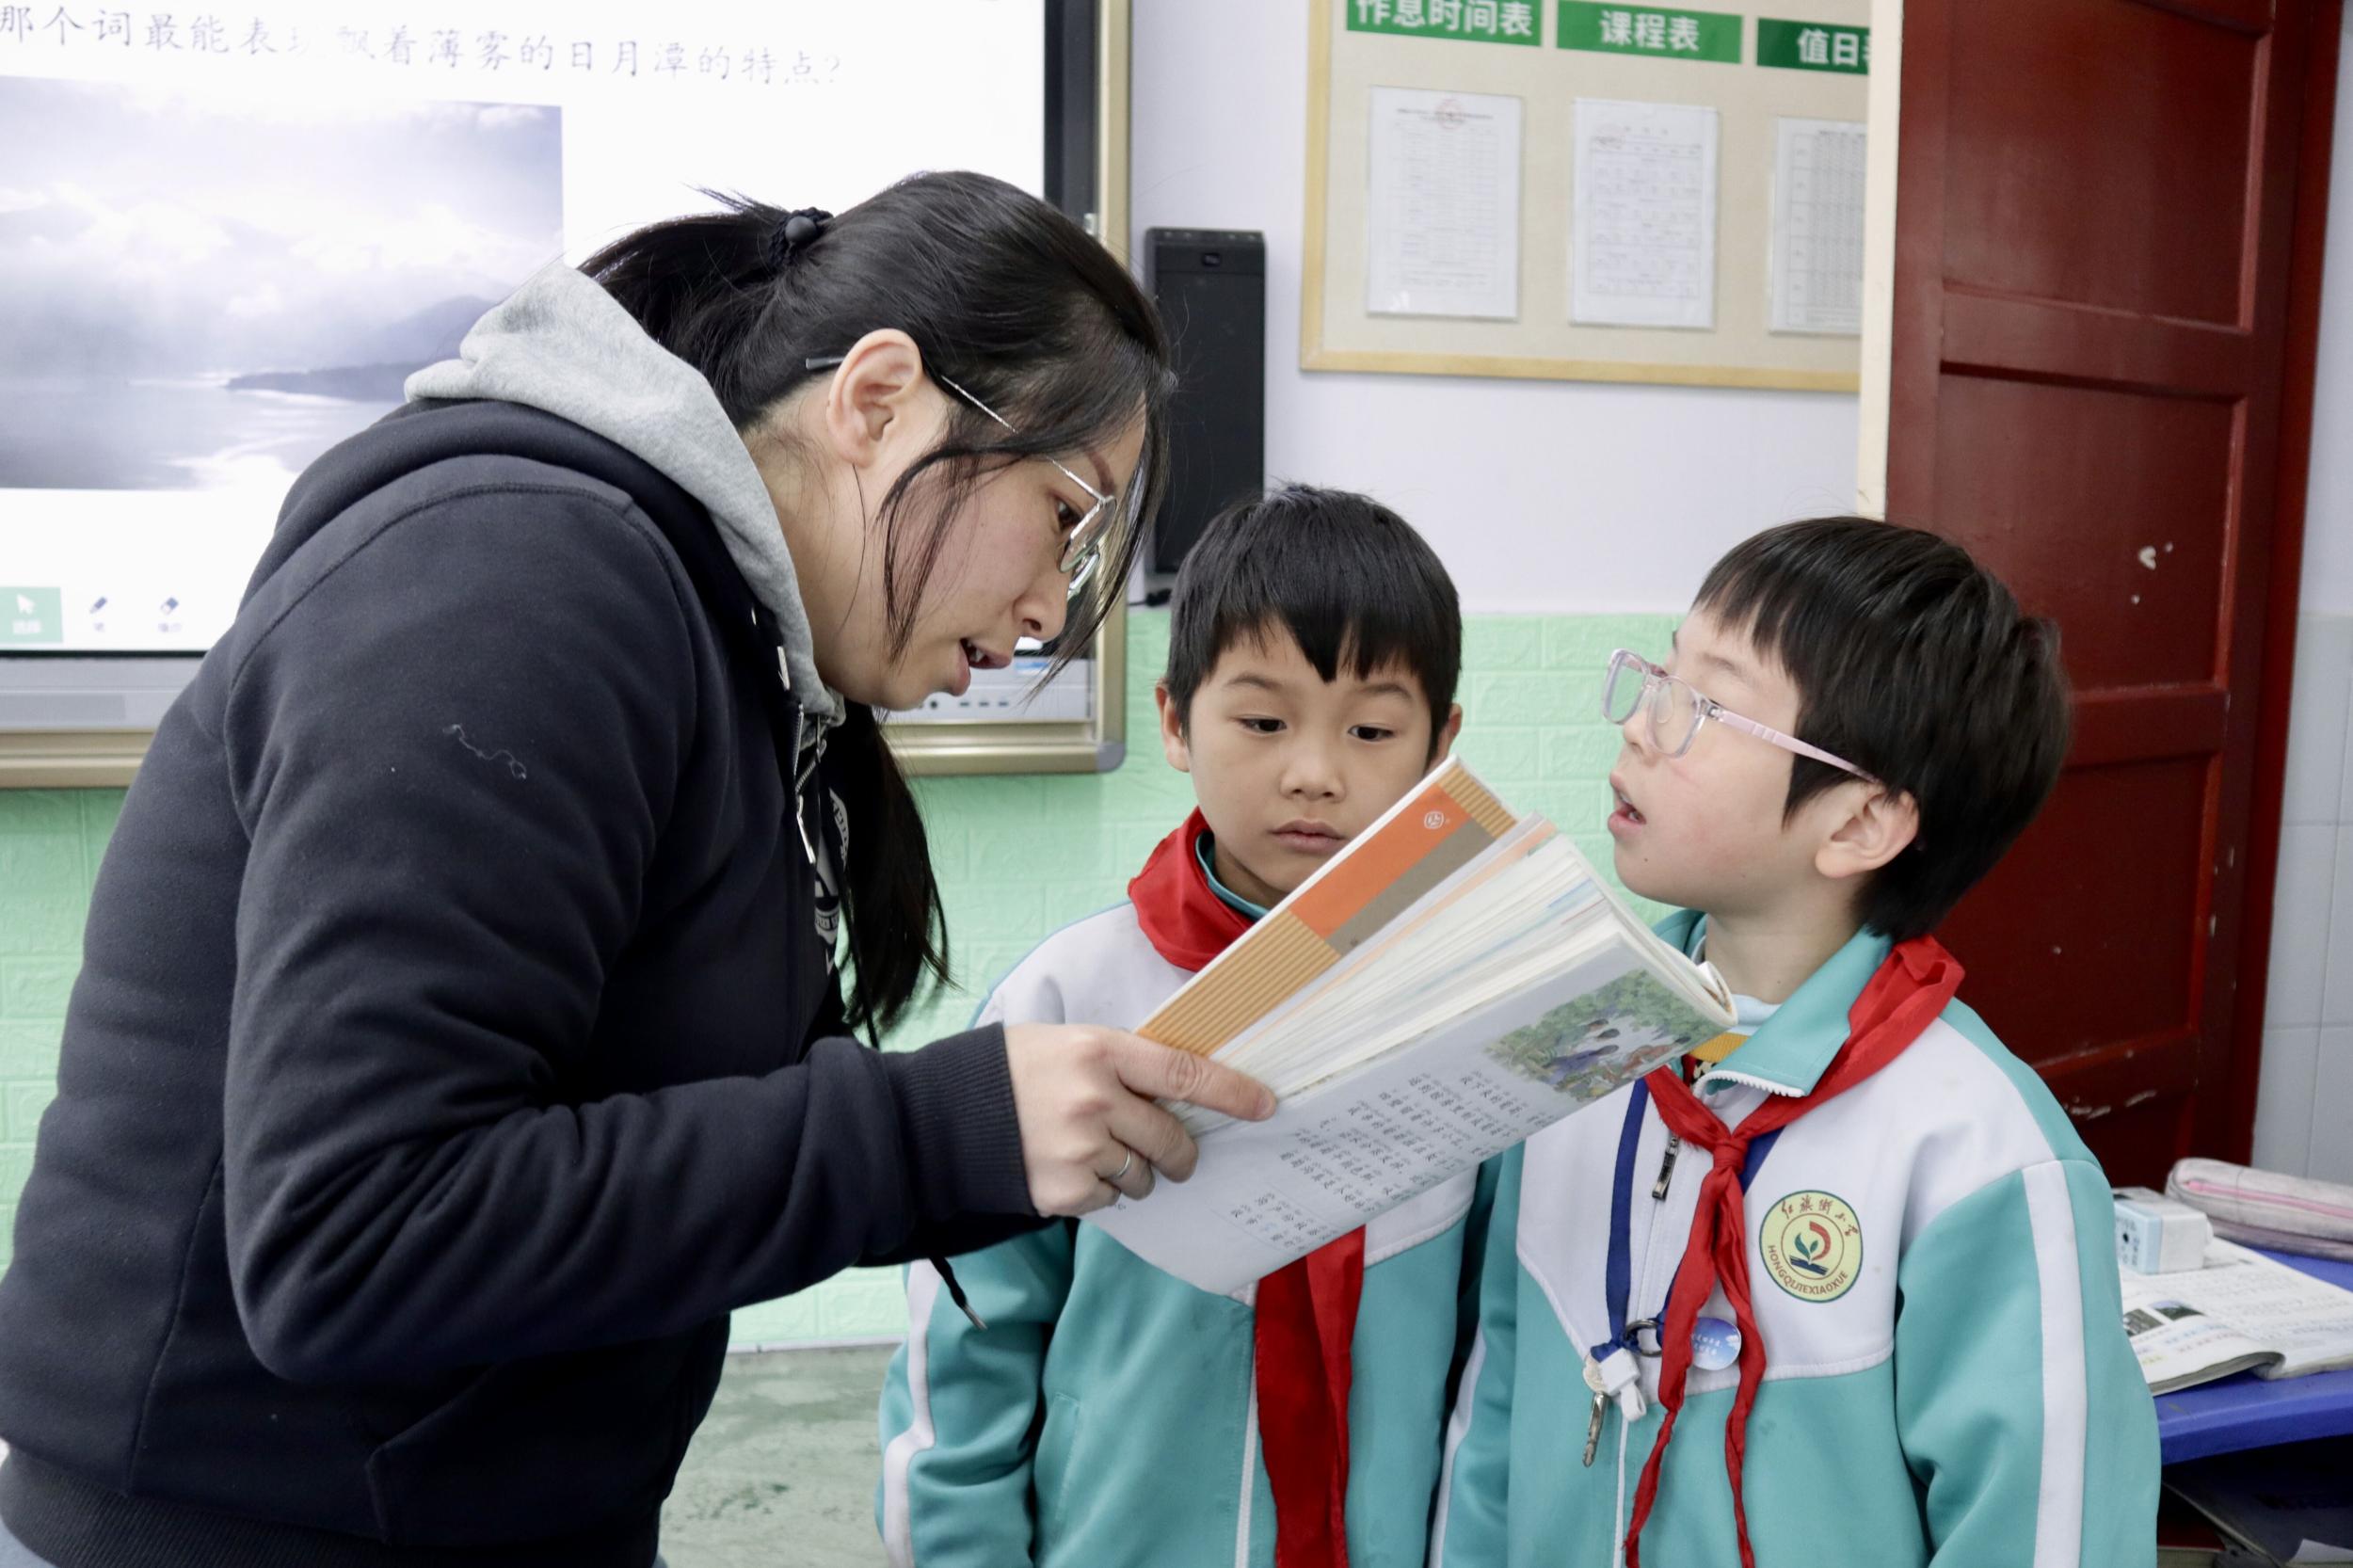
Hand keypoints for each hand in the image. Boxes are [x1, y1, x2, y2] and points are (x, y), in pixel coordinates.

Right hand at [1003, 1024, 1275, 1216]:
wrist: (941, 1119)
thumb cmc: (1010, 1072)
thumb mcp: (1066, 1044)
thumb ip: (1121, 1063)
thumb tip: (1179, 1088)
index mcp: (1099, 1052)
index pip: (1185, 1073)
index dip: (1231, 1093)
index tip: (1263, 1105)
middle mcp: (1095, 1100)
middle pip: (1171, 1138)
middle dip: (1181, 1153)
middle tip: (1177, 1156)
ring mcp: (1081, 1149)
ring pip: (1144, 1175)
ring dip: (1135, 1172)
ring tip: (1095, 1154)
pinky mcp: (1065, 1191)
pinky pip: (1110, 1199)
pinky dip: (1098, 1190)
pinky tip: (1066, 1169)